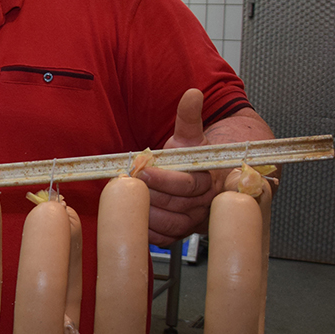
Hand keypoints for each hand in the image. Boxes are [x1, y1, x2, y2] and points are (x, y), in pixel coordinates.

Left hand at [139, 88, 217, 247]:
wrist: (206, 179)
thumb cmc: (196, 158)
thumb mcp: (192, 136)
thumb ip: (189, 117)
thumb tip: (192, 94)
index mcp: (207, 181)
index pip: (186, 184)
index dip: (163, 179)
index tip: (142, 170)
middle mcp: (202, 205)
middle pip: (173, 205)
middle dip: (148, 194)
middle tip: (127, 184)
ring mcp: (191, 221)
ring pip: (168, 225)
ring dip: (145, 214)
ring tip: (127, 200)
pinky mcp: (179, 233)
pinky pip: (163, 239)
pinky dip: (147, 232)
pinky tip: (133, 219)